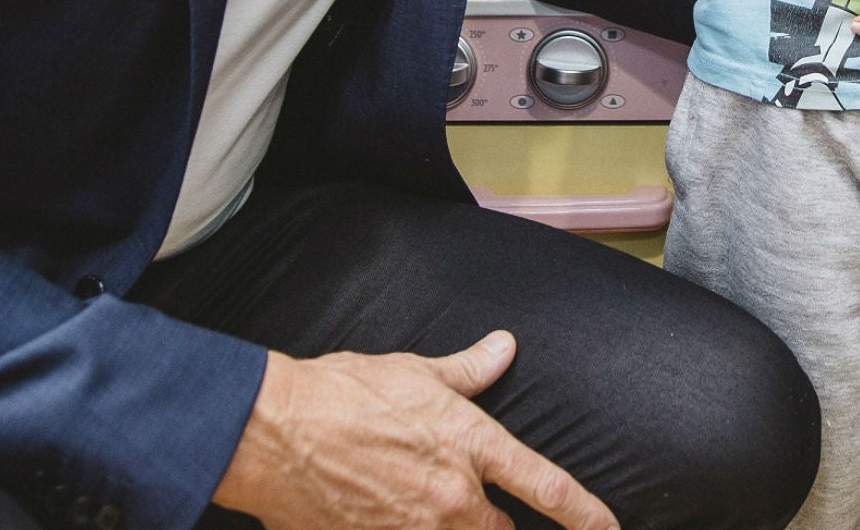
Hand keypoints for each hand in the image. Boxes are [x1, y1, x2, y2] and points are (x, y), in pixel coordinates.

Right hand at [213, 332, 618, 529]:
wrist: (275, 432)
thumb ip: (469, 370)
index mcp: (469, 444)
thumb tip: (505, 348)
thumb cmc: (342, 393)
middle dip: (498, 528)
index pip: (544, 485)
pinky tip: (394, 520)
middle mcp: (452, 496)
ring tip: (436, 514)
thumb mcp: (414, 372)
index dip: (584, 513)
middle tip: (484, 515)